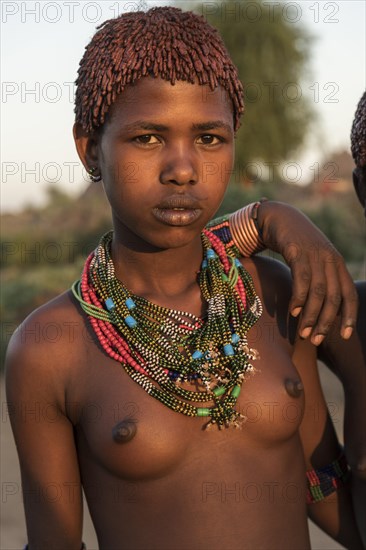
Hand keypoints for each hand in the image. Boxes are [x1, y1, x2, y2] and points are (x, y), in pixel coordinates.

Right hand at [258, 201, 357, 344]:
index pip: (349, 294)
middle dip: (325, 322)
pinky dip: (299, 298)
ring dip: (311, 315)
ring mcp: (315, 255)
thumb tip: (320, 310)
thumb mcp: (313, 262)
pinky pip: (302, 279)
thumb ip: (320, 281)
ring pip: (318, 292)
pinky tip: (293, 311)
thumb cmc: (295, 245)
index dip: (349, 316)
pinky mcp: (297, 251)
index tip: (344, 336)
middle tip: (315, 340)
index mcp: (337, 264)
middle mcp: (330, 260)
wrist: (279, 218)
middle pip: (334, 297)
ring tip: (303, 333)